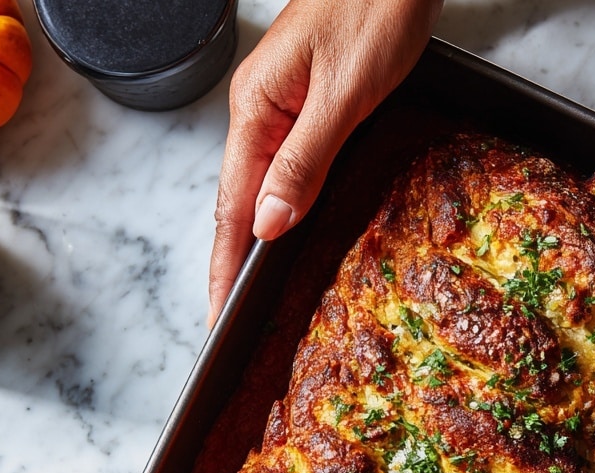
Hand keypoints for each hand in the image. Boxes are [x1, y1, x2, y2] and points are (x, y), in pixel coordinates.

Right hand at [208, 0, 442, 325]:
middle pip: (236, 203)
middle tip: (229, 319)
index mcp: (257, 110)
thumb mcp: (343, 93)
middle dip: (231, 263)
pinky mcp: (305, 106)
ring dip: (253, 241)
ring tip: (247, 291)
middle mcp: (259, 113)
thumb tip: (269, 224)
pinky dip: (280, 207)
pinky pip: (283, 169)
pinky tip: (283, 230)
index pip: (230, 206)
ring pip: (259, 188)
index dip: (224, 266)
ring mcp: (279, 109)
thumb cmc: (376, 9)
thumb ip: (304, 160)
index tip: (218, 314)